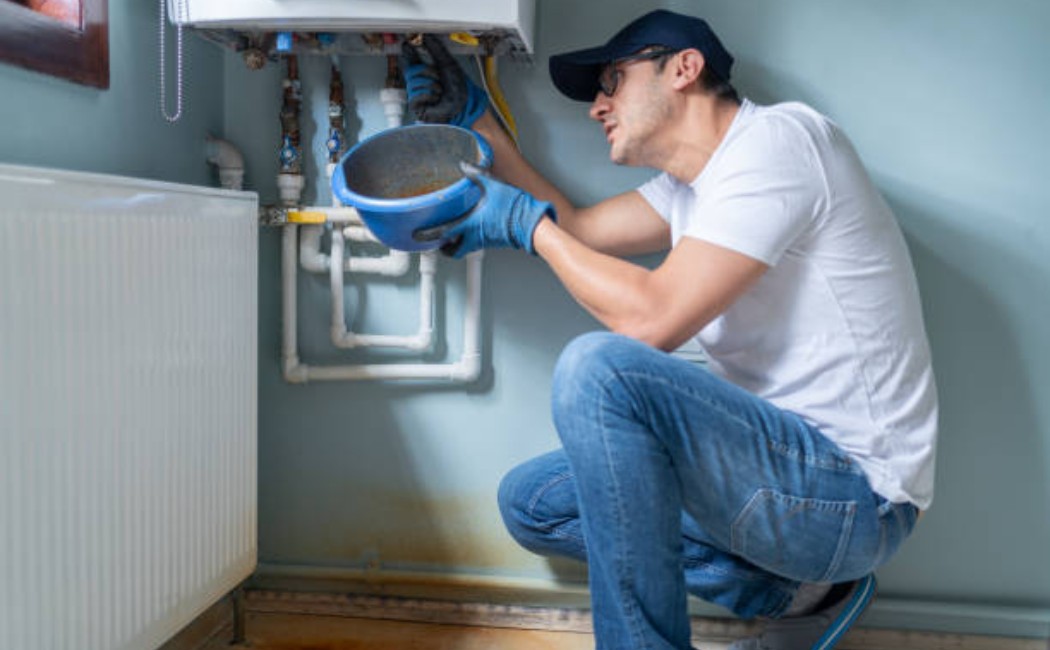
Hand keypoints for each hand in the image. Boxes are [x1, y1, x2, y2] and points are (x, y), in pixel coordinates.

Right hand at [400, 34, 488, 126]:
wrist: (464, 104)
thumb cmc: (458, 86)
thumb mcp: (448, 63)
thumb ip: (436, 49)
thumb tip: (425, 35)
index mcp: (424, 70)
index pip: (409, 59)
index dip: (407, 51)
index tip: (407, 43)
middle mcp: (419, 81)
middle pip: (411, 70)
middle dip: (427, 72)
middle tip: (438, 77)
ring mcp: (416, 93)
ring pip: (413, 84)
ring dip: (431, 86)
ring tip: (440, 91)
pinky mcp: (416, 106)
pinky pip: (415, 96)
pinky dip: (428, 96)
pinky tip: (436, 99)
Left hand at [416, 163, 555, 257]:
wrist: (532, 223)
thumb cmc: (514, 208)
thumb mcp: (493, 185)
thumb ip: (476, 175)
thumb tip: (464, 165)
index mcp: (470, 224)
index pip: (443, 234)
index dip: (428, 236)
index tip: (417, 236)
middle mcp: (475, 236)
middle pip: (452, 250)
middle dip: (442, 247)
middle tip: (435, 241)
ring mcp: (484, 241)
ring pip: (464, 247)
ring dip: (456, 244)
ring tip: (451, 235)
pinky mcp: (493, 241)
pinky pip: (476, 242)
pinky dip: (470, 238)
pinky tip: (473, 228)